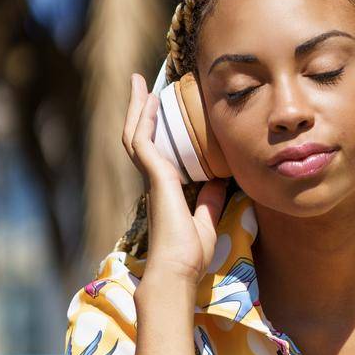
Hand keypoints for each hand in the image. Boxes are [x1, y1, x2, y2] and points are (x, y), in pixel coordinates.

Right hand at [123, 72, 229, 283]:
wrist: (177, 271)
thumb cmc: (189, 256)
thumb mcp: (206, 223)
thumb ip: (210, 202)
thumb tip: (219, 182)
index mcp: (165, 191)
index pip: (157, 154)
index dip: (156, 132)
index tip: (161, 113)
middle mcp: (154, 181)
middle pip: (140, 137)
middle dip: (141, 111)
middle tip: (142, 86)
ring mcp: (152, 178)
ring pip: (136, 133)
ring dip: (138, 107)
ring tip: (140, 83)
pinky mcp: (156, 177)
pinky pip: (144, 140)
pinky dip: (147, 118)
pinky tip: (152, 100)